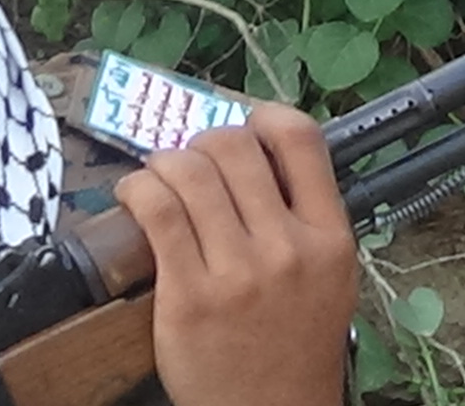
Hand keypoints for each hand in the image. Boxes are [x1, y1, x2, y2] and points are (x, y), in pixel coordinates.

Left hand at [114, 103, 358, 405]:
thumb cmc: (293, 346)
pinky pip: (157, 210)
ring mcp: (237, 272)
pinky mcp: (188, 294)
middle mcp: (287, 249)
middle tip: (191, 163)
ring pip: (188, 170)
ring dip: (162, 162)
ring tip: (158, 177)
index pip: (300, 139)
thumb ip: (303, 218)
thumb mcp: (328, 279)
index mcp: (329, 238)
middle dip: (202, 143)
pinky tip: (135, 196)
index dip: (262, 117)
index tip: (244, 128)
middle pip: (233, 146)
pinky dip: (137, 189)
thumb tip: (257, 154)